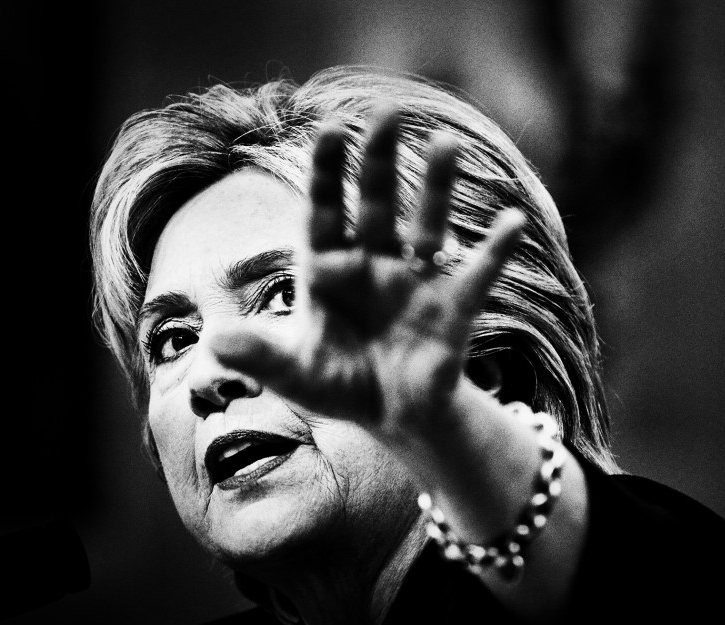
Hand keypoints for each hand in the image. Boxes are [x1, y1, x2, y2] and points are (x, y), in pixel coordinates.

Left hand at [211, 109, 524, 447]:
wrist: (392, 416)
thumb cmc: (339, 384)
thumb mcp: (295, 372)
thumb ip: (260, 355)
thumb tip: (212, 341)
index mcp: (330, 272)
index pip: (324, 214)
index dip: (326, 175)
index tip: (329, 129)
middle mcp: (374, 265)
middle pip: (376, 205)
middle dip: (379, 161)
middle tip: (387, 110)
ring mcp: (415, 283)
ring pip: (428, 226)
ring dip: (437, 188)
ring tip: (445, 144)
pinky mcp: (452, 309)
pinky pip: (476, 274)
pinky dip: (494, 251)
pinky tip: (512, 220)